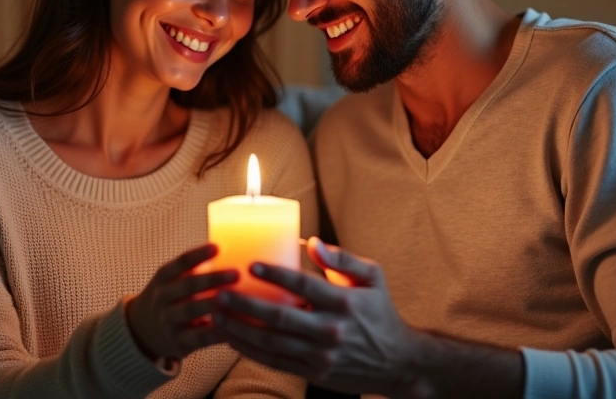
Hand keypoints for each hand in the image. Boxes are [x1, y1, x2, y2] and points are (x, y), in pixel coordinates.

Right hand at [127, 243, 237, 360]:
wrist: (143, 331)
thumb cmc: (171, 297)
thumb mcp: (172, 280)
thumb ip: (194, 268)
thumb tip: (232, 248)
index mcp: (163, 277)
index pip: (181, 262)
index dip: (198, 254)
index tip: (217, 247)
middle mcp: (162, 297)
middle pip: (188, 285)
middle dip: (212, 279)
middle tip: (237, 273)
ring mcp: (169, 321)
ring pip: (192, 311)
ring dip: (214, 304)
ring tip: (236, 299)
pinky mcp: (179, 343)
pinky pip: (200, 337)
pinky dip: (218, 332)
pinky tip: (236, 326)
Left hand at [212, 238, 418, 396]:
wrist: (398, 362)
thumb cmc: (380, 312)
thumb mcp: (372, 277)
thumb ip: (342, 258)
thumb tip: (311, 242)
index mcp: (345, 301)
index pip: (304, 286)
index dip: (275, 275)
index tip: (251, 265)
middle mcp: (332, 330)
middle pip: (280, 317)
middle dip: (246, 305)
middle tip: (221, 292)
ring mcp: (322, 356)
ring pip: (272, 343)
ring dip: (240, 329)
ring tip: (217, 315)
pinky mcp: (315, 373)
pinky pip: (276, 362)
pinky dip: (251, 351)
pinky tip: (233, 338)